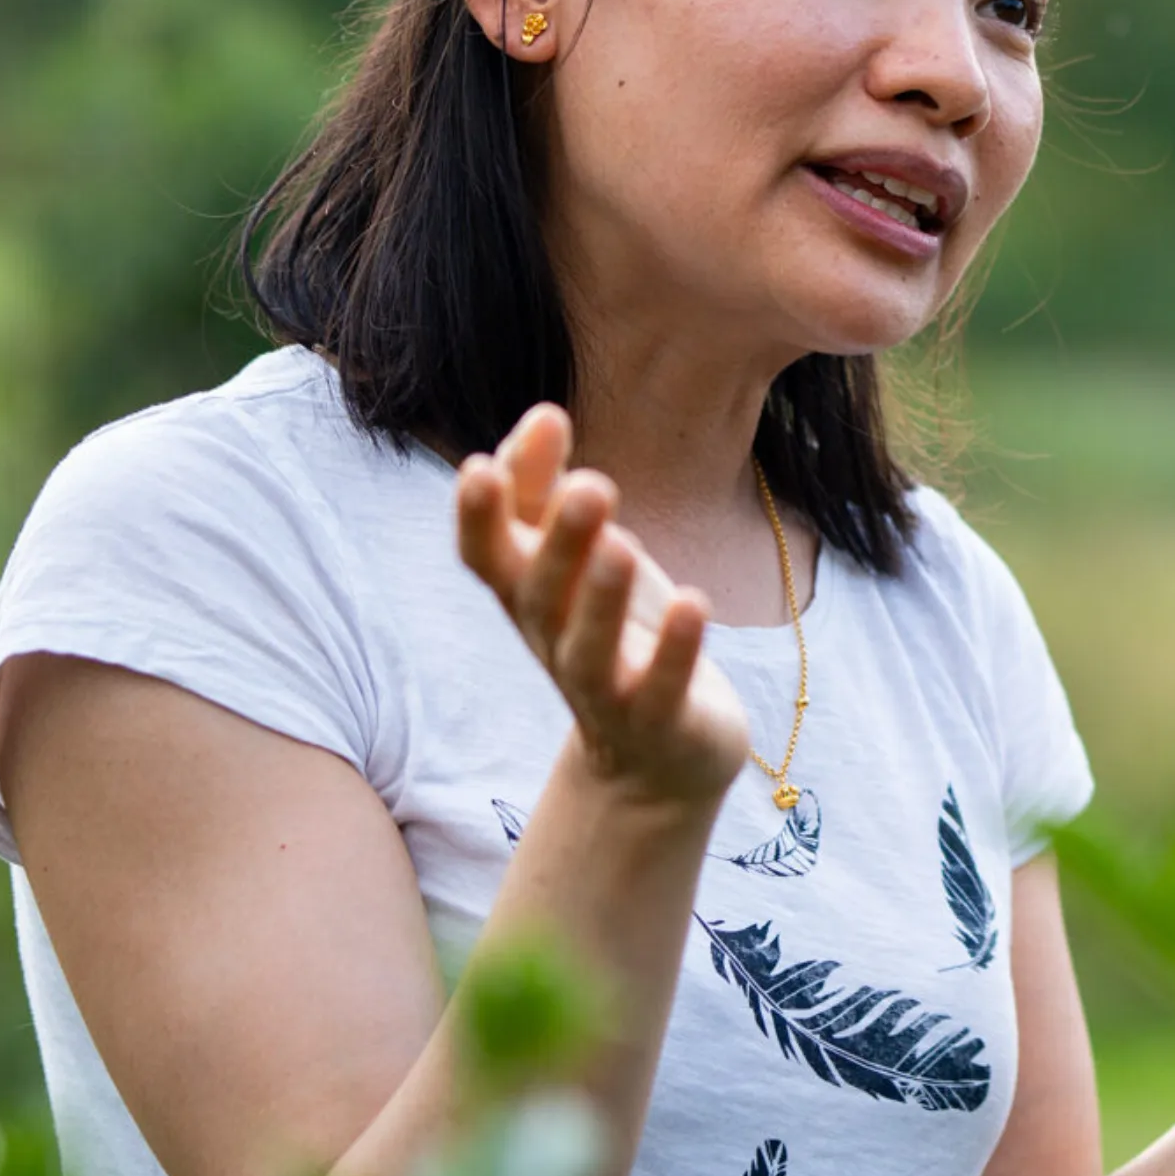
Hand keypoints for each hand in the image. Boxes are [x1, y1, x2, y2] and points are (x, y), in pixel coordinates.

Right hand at [454, 405, 750, 808]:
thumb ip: (549, 495)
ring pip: (589, 650)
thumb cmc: (614, 637)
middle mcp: (555, 645)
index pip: (488, 559)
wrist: (656, 759)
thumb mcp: (579, 565)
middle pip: (540, 598)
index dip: (479, 519)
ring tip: (625, 544)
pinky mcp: (659, 721)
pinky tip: (696, 604)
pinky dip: (675, 650)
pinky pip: (662, 688)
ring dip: (604, 598)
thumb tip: (540, 415)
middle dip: (558, 543)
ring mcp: (605, 690)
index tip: (478, 463)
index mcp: (530, 602)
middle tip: (591, 484)